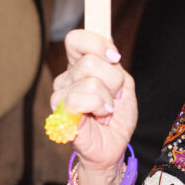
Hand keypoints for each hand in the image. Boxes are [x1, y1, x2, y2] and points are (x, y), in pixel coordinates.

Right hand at [51, 30, 137, 184]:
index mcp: (79, 66)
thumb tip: (108, 50)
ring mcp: (60, 95)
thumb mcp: (124, 84)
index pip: (76, 39)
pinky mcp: (60, 114)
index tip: (114, 56)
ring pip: (90, 82)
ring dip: (108, 99)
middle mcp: (66, 78)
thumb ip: (114, 65)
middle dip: (113, 80)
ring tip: (106, 111)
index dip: (97, 43)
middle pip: (90, 61)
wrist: (115, 144)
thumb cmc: (117, 115)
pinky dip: (99, 108)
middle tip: (114, 96)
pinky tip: (100, 117)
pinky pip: (79, 100)